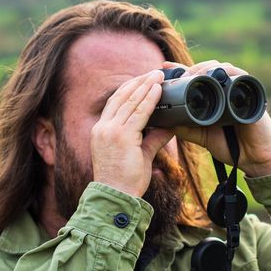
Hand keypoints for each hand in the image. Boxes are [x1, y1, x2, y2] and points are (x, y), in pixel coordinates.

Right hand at [91, 70, 173, 196]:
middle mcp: (103, 127)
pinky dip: (150, 99)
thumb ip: (152, 139)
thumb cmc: (125, 181)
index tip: (144, 80)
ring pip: (131, 101)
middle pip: (121, 96)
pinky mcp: (122, 136)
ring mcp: (111, 131)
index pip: (116, 103)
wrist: (115, 198)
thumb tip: (169, 127)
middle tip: (154, 72)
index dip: (130, 88)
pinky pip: (139, 113)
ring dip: (146, 86)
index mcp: (102, 130)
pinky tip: (159, 90)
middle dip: (139, 82)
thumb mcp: (140, 155)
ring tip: (158, 75)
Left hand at [164, 60, 270, 176]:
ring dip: (204, 68)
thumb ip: (187, 127)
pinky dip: (225, 72)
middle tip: (177, 77)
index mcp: (217, 97)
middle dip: (191, 69)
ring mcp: (240, 90)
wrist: (255, 160)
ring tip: (190, 76)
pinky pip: (239, 75)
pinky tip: (213, 75)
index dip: (182, 70)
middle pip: (208, 68)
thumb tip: (166, 120)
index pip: (198, 76)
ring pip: (221, 68)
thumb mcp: (203, 135)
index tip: (165, 67)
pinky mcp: (252, 92)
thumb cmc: (232, 148)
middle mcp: (228, 90)